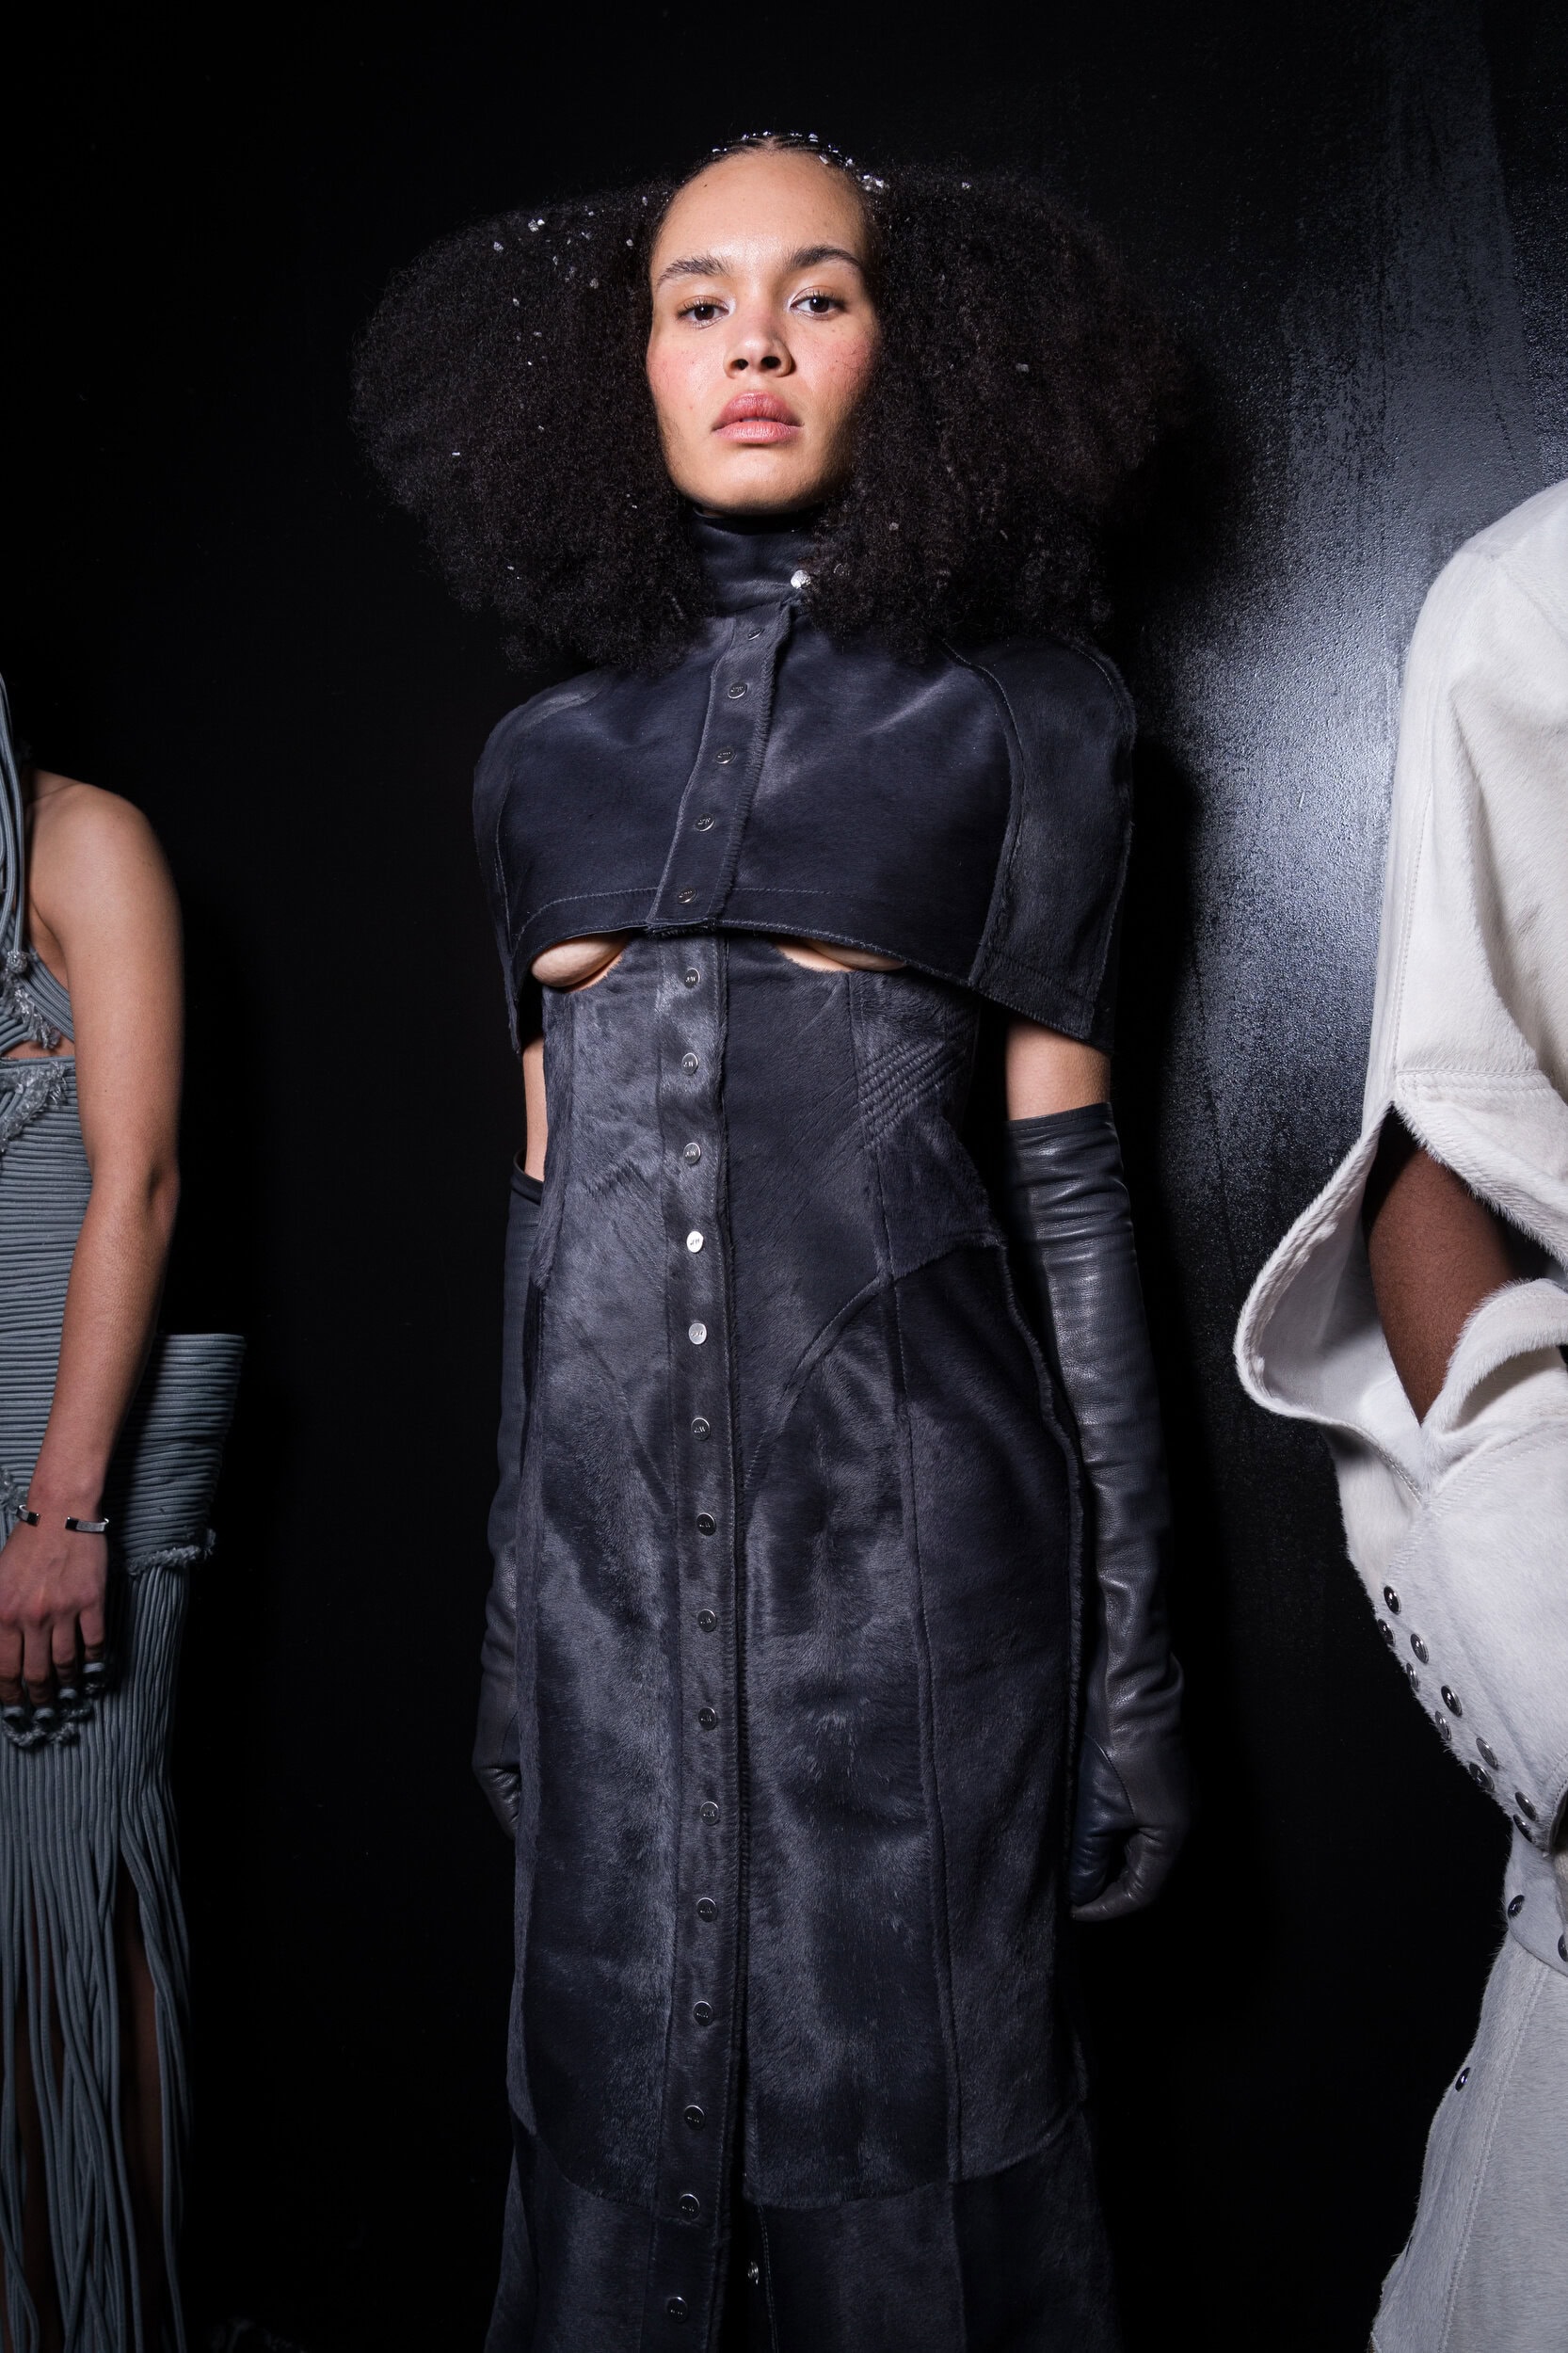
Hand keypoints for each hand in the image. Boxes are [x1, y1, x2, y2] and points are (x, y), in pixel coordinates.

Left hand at [0, 1516, 106, 1716]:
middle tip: (42, 1707)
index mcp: (2, 1614)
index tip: (14, 1705)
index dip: (9, 1694)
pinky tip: (92, 1671)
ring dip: (66, 1683)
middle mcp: (31, 1618)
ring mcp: (63, 1611)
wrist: (58, 1514)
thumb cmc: (24, 1546)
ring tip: (67, 1694)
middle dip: (38, 1696)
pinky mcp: (91, 1601)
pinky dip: (93, 1661)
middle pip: (35, 1673)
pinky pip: (93, 1642)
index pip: (3, 1669)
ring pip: (65, 1662)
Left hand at [1069, 1712, 1187, 1922]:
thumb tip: (1078, 1889)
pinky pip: (1141, 1824)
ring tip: (1073, 1862)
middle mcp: (1182, 1822)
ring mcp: (1176, 1800)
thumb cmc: (1119, 1743)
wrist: (1133, 1687)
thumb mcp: (1094, 1807)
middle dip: (1106, 1884)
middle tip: (1068, 1889)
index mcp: (1172, 1834)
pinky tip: (1087, 1829)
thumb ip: (1087, 1855)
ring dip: (1109, 1858)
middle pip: (1143, 1872)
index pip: (1140, 1892)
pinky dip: (1114, 1834)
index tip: (1072, 1909)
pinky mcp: (1165, 1781)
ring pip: (1141, 1848)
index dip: (1104, 1906)